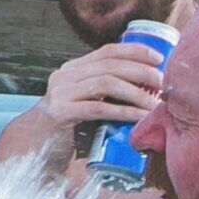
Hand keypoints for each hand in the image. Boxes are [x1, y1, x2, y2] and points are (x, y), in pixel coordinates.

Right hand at [41, 41, 167, 136]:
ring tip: (155, 103)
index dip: (135, 51)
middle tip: (164, 84)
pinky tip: (140, 117)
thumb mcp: (85, 103)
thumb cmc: (68, 129)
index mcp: (73, 69)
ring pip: (106, 83)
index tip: (159, 58)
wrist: (34, 148)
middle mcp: (64, 76)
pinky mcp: (60, 113)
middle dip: (141, 72)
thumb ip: (104, 94)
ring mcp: (60, 93)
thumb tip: (149, 89)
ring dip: (136, 92)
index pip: (108, 51)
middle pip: (110, 66)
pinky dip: (123, 112)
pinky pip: (98, 108)